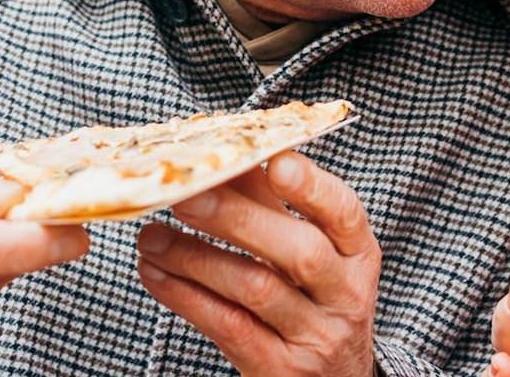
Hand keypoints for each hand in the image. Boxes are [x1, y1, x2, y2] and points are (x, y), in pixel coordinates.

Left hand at [136, 152, 380, 376]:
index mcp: (357, 255)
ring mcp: (315, 336)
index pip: (344, 213)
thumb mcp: (310, 255)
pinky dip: (185, 296)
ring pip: (255, 288)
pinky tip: (156, 274)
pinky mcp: (280, 368)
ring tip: (152, 236)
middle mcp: (345, 295)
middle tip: (185, 195)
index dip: (312, 186)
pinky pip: (228, 326)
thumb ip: (273, 206)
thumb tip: (229, 153)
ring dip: (195, 257)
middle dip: (238, 218)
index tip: (274, 161)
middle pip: (299, 251)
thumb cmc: (313, 305)